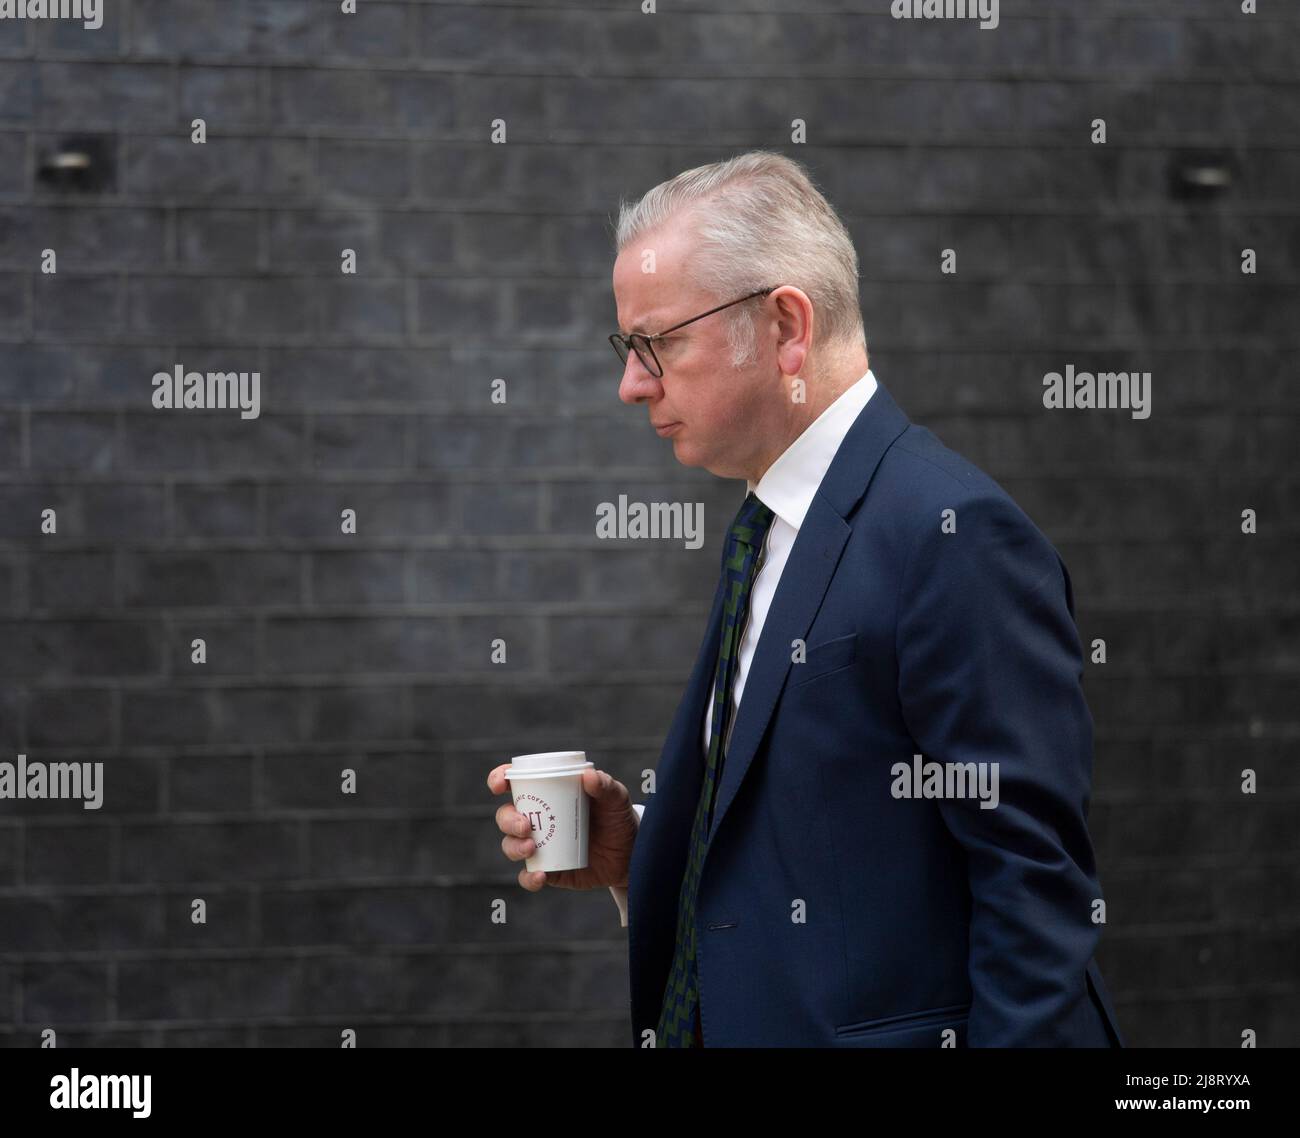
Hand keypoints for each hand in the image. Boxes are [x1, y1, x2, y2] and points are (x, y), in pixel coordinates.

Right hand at [487, 765, 638, 892]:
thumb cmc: (618, 817)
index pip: (514, 782)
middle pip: (505, 816)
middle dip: (507, 820)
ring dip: (514, 847)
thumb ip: (605, 786)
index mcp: (547, 793)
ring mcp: (539, 846)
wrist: (631, 854)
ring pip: (510, 846)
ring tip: (532, 848)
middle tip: (525, 826)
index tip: (499, 785)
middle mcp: (537, 819)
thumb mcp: (616, 799)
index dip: (498, 779)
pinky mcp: (547, 871)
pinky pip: (527, 877)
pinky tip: (541, 876)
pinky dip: (529, 878)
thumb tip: (588, 776)